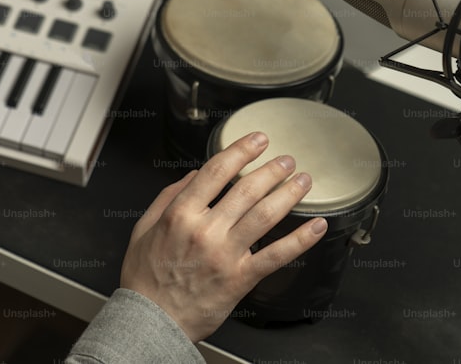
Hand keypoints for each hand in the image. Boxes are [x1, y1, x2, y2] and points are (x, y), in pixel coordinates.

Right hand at [120, 132, 327, 342]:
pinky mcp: (240, 278)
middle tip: (286, 160)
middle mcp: (205, 230)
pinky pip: (275, 256)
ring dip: (288, 195)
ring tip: (303, 181)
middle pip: (246, 190)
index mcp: (181, 214)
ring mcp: (225, 255)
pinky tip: (316, 226)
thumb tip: (193, 174)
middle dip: (271, 170)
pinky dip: (300, 240)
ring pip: (264, 216)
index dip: (241, 150)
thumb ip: (168, 197)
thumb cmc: (146, 277)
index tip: (257, 140)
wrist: (151, 320)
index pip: (216, 171)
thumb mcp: (144, 228)